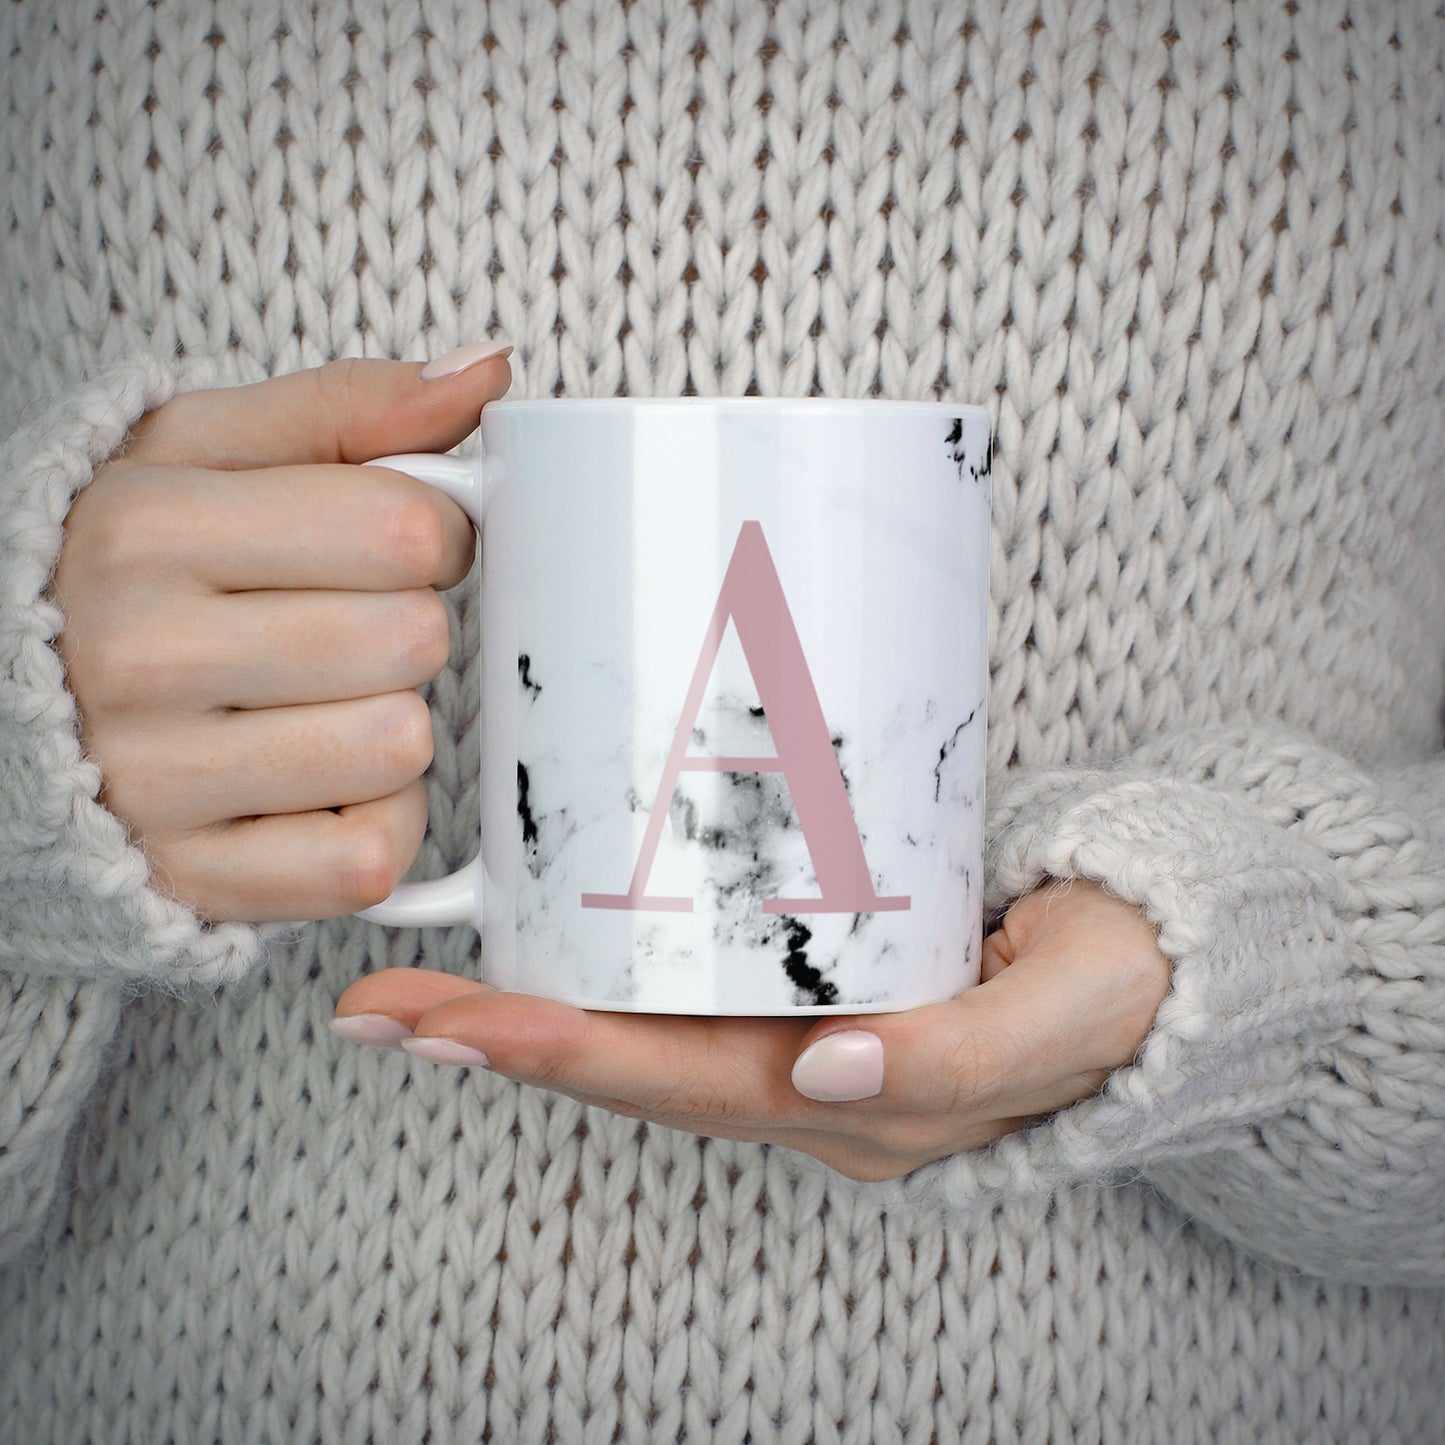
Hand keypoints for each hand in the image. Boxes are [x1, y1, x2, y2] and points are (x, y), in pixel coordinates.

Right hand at [52, 347, 511, 921]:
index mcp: (146, 530)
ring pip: (401, 748)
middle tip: (347, 625)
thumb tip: (489, 369)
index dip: (435, 533)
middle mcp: (137, 658)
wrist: (28, 698)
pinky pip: (368, 858)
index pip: (406, 528)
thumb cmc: (147, 565)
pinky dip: (371, 821)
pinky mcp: (194, 879)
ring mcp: (155, 784)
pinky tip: (318, 785)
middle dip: (409, 627)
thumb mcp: (211, 450)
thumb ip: (352, 406)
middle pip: (412, 639)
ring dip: (392, 724)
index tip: (394, 544)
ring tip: (323, 702)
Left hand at [333, 879, 1171, 1179]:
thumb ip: (959, 1055)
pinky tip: (538, 959)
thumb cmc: (1108, 984)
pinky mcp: (807, 993)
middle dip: (502, 1041)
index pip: (683, 1082)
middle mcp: (807, 1083)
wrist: (1149, 964)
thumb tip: (827, 1068)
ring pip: (645, 1038)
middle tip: (379, 1012)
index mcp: (858, 1101)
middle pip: (631, 1068)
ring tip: (414, 994)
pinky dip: (596, 984)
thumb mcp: (1059, 1017)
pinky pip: (686, 999)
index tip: (454, 1026)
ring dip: (528, 1015)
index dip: (565, 1055)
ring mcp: (799, 1043)